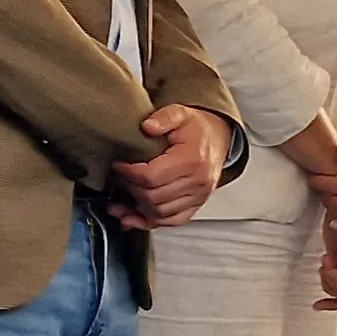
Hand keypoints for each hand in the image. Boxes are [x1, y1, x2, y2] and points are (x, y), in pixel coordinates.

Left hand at [110, 105, 233, 228]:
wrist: (218, 138)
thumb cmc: (196, 128)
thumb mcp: (181, 113)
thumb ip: (164, 117)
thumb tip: (148, 126)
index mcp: (193, 159)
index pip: (152, 177)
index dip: (128, 174)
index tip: (118, 166)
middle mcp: (198, 181)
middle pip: (153, 197)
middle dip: (130, 189)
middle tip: (120, 179)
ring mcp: (199, 196)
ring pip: (160, 213)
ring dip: (135, 210)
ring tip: (118, 201)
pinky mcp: (197, 204)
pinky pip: (172, 221)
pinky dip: (149, 222)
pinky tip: (132, 218)